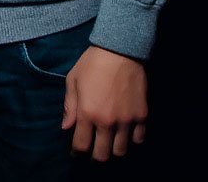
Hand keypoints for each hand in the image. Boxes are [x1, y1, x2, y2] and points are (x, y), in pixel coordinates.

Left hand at [62, 46, 147, 160]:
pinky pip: (139, 138)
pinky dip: (132, 140)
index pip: (81, 145)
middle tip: (93, 151)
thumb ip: (70, 107)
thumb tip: (66, 128)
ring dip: (113, 150)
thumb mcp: (72, 81)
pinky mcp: (142, 115)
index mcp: (88, 113)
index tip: (76, 153)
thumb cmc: (91, 63)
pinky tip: (126, 134)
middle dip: (95, 156)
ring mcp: (127, 120)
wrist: (120, 51)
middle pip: (103, 155)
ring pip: (121, 150)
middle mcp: (108, 121)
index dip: (77, 153)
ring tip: (109, 144)